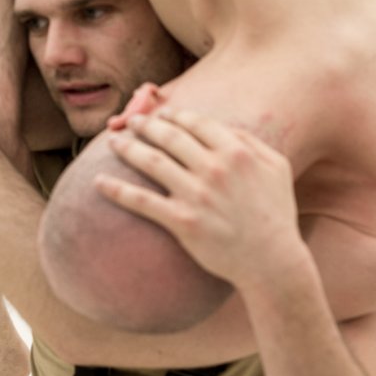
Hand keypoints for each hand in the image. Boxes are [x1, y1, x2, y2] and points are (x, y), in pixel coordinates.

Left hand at [96, 108, 305, 288]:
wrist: (272, 261)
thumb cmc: (276, 213)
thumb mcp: (277, 168)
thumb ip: (252, 142)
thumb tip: (225, 127)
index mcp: (237, 152)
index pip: (196, 123)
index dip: (174, 115)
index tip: (161, 114)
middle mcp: (214, 169)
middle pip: (170, 137)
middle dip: (146, 125)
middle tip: (132, 122)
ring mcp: (196, 195)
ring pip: (152, 162)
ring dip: (128, 148)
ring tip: (113, 142)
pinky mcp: (182, 222)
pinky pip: (142, 201)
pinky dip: (117, 190)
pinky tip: (99, 182)